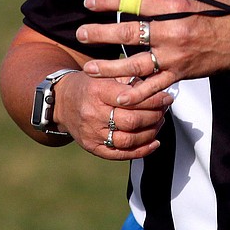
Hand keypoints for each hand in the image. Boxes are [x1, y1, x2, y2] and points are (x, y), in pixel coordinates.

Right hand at [52, 70, 171, 160]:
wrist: (62, 102)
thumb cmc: (89, 86)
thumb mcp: (105, 75)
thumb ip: (130, 80)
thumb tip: (158, 86)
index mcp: (97, 91)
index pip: (131, 99)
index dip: (153, 100)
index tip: (167, 98)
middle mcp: (93, 114)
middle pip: (132, 121)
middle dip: (154, 116)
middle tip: (164, 109)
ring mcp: (92, 133)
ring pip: (129, 140)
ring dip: (151, 132)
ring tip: (159, 122)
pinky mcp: (93, 147)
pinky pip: (121, 154)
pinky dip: (141, 150)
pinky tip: (154, 142)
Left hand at [75, 0, 229, 91]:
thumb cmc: (211, 9)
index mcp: (174, 6)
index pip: (135, 1)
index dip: (109, 0)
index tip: (89, 2)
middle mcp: (172, 32)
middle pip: (130, 33)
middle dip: (101, 34)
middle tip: (81, 34)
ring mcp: (175, 56)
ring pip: (136, 64)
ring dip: (110, 67)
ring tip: (89, 67)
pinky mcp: (179, 74)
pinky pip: (154, 86)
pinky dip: (136, 93)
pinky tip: (117, 96)